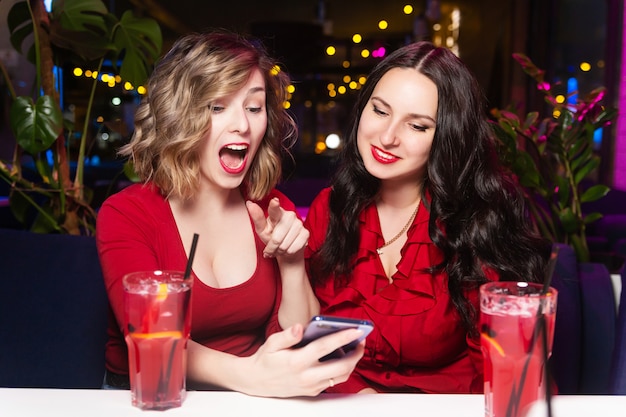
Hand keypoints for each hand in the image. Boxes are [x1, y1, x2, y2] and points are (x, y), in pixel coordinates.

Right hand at [240, 323, 364, 396]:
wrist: (256, 382)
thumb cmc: (266, 359)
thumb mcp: (271, 343)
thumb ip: (287, 335)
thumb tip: (299, 328)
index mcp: (297, 361)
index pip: (325, 347)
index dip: (343, 338)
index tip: (356, 329)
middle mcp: (306, 376)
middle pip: (340, 366)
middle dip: (356, 353)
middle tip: (361, 340)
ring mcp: (311, 386)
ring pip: (341, 377)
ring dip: (352, 363)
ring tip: (356, 348)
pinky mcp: (312, 392)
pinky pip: (333, 382)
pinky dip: (342, 370)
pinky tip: (343, 358)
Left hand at [246, 198, 308, 259]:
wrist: (285, 249)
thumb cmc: (271, 237)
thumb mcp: (262, 230)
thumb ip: (257, 218)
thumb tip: (249, 203)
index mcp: (277, 213)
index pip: (275, 210)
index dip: (274, 206)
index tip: (274, 201)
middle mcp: (289, 215)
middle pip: (277, 238)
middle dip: (272, 247)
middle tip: (271, 249)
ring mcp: (299, 224)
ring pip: (285, 245)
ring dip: (280, 251)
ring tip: (279, 248)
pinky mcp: (306, 233)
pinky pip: (294, 248)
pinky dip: (288, 252)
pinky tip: (287, 249)